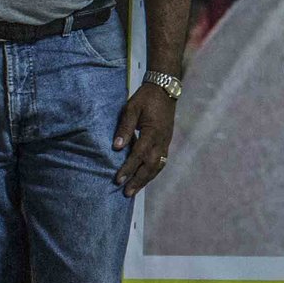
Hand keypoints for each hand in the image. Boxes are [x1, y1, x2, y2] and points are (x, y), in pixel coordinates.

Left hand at [111, 79, 176, 195]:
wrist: (165, 89)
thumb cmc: (145, 98)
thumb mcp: (131, 108)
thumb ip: (125, 127)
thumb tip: (116, 147)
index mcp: (152, 132)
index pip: (139, 155)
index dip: (128, 168)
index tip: (118, 180)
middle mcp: (161, 140)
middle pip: (151, 165)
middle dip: (138, 180)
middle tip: (126, 193)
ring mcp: (166, 142)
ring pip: (158, 165)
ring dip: (146, 179)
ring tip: (134, 189)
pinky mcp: (167, 142)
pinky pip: (161, 161)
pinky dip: (153, 172)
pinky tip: (145, 177)